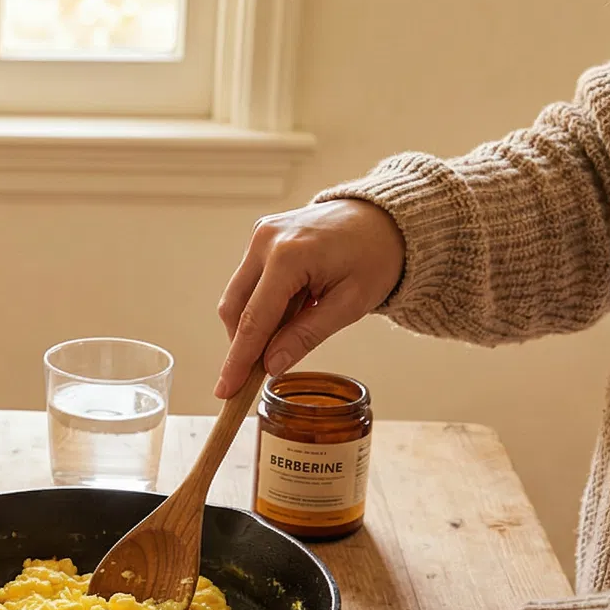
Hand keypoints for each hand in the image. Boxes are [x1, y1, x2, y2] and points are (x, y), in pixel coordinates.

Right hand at [215, 199, 405, 398]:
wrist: (384, 219)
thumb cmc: (376, 257)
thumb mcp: (350, 304)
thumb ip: (306, 335)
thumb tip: (271, 366)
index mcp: (290, 256)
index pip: (254, 320)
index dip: (238, 361)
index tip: (226, 391)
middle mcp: (266, 240)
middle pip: (235, 308)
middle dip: (244, 343)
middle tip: (262, 370)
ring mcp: (261, 234)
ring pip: (238, 296)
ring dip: (257, 322)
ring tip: (297, 323)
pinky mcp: (262, 236)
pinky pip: (250, 281)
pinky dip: (264, 303)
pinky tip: (294, 306)